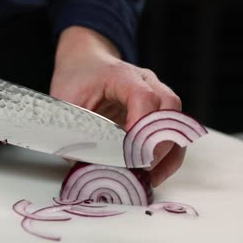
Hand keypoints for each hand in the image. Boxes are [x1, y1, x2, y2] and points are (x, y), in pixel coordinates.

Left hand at [50, 26, 183, 186]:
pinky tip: (154, 173)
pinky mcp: (157, 112)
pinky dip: (166, 155)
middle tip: (141, 169)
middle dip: (158, 144)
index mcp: (121, 75)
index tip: (132, 152)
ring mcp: (156, 95)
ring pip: (175, 124)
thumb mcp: (66, 104)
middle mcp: (147, 82)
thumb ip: (76, 132)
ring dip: (167, 154)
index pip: (143, 97)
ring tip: (150, 179)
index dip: (141, 126)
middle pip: (168, 110)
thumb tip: (89, 167)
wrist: (85, 63)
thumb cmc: (76, 80)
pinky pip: (171, 134)